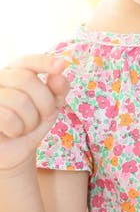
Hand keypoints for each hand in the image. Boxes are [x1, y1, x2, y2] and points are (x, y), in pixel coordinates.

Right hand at [0, 55, 69, 172]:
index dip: (44, 62)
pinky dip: (17, 129)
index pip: (29, 61)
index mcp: (15, 71)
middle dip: (45, 102)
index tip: (61, 66)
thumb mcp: (51, 104)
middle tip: (45, 116)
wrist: (14, 150)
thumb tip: (59, 75)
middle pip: (27, 80)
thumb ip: (59, 89)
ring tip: (26, 126)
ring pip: (19, 100)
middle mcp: (0, 79)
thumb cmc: (32, 122)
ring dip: (31, 120)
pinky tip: (13, 132)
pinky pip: (7, 117)